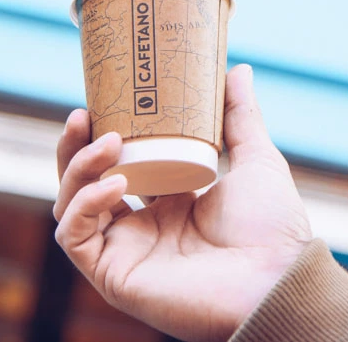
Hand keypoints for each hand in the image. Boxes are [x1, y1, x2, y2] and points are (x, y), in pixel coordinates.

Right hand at [54, 64, 311, 341]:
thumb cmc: (274, 229)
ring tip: (108, 142)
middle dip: (74, 148)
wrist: (278, 278)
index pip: (118, 165)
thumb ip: (241, 117)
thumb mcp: (255, 160)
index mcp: (169, 203)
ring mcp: (126, 252)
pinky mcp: (115, 276)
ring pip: (70, 207)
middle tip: (83, 114)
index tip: (101, 100)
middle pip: (83, 185)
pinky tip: (115, 183)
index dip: (101, 135)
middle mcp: (142, 228)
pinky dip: (85, 205)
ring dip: (77, 169)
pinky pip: (75, 238)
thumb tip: (239, 68)